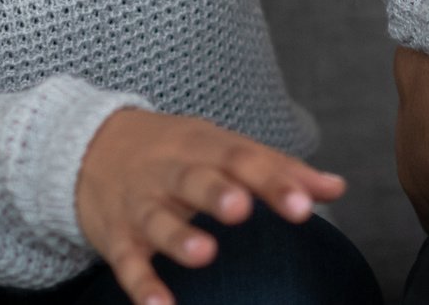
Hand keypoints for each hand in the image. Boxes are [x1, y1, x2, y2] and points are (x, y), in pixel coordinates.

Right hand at [75, 109, 345, 304]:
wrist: (89, 145)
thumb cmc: (177, 151)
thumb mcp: (224, 147)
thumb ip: (280, 168)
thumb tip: (338, 187)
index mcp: (206, 146)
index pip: (245, 159)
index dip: (274, 182)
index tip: (304, 206)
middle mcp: (172, 171)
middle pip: (196, 178)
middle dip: (218, 193)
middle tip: (242, 209)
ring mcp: (141, 202)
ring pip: (158, 218)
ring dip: (180, 236)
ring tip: (205, 254)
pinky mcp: (117, 235)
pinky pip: (127, 260)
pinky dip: (141, 283)